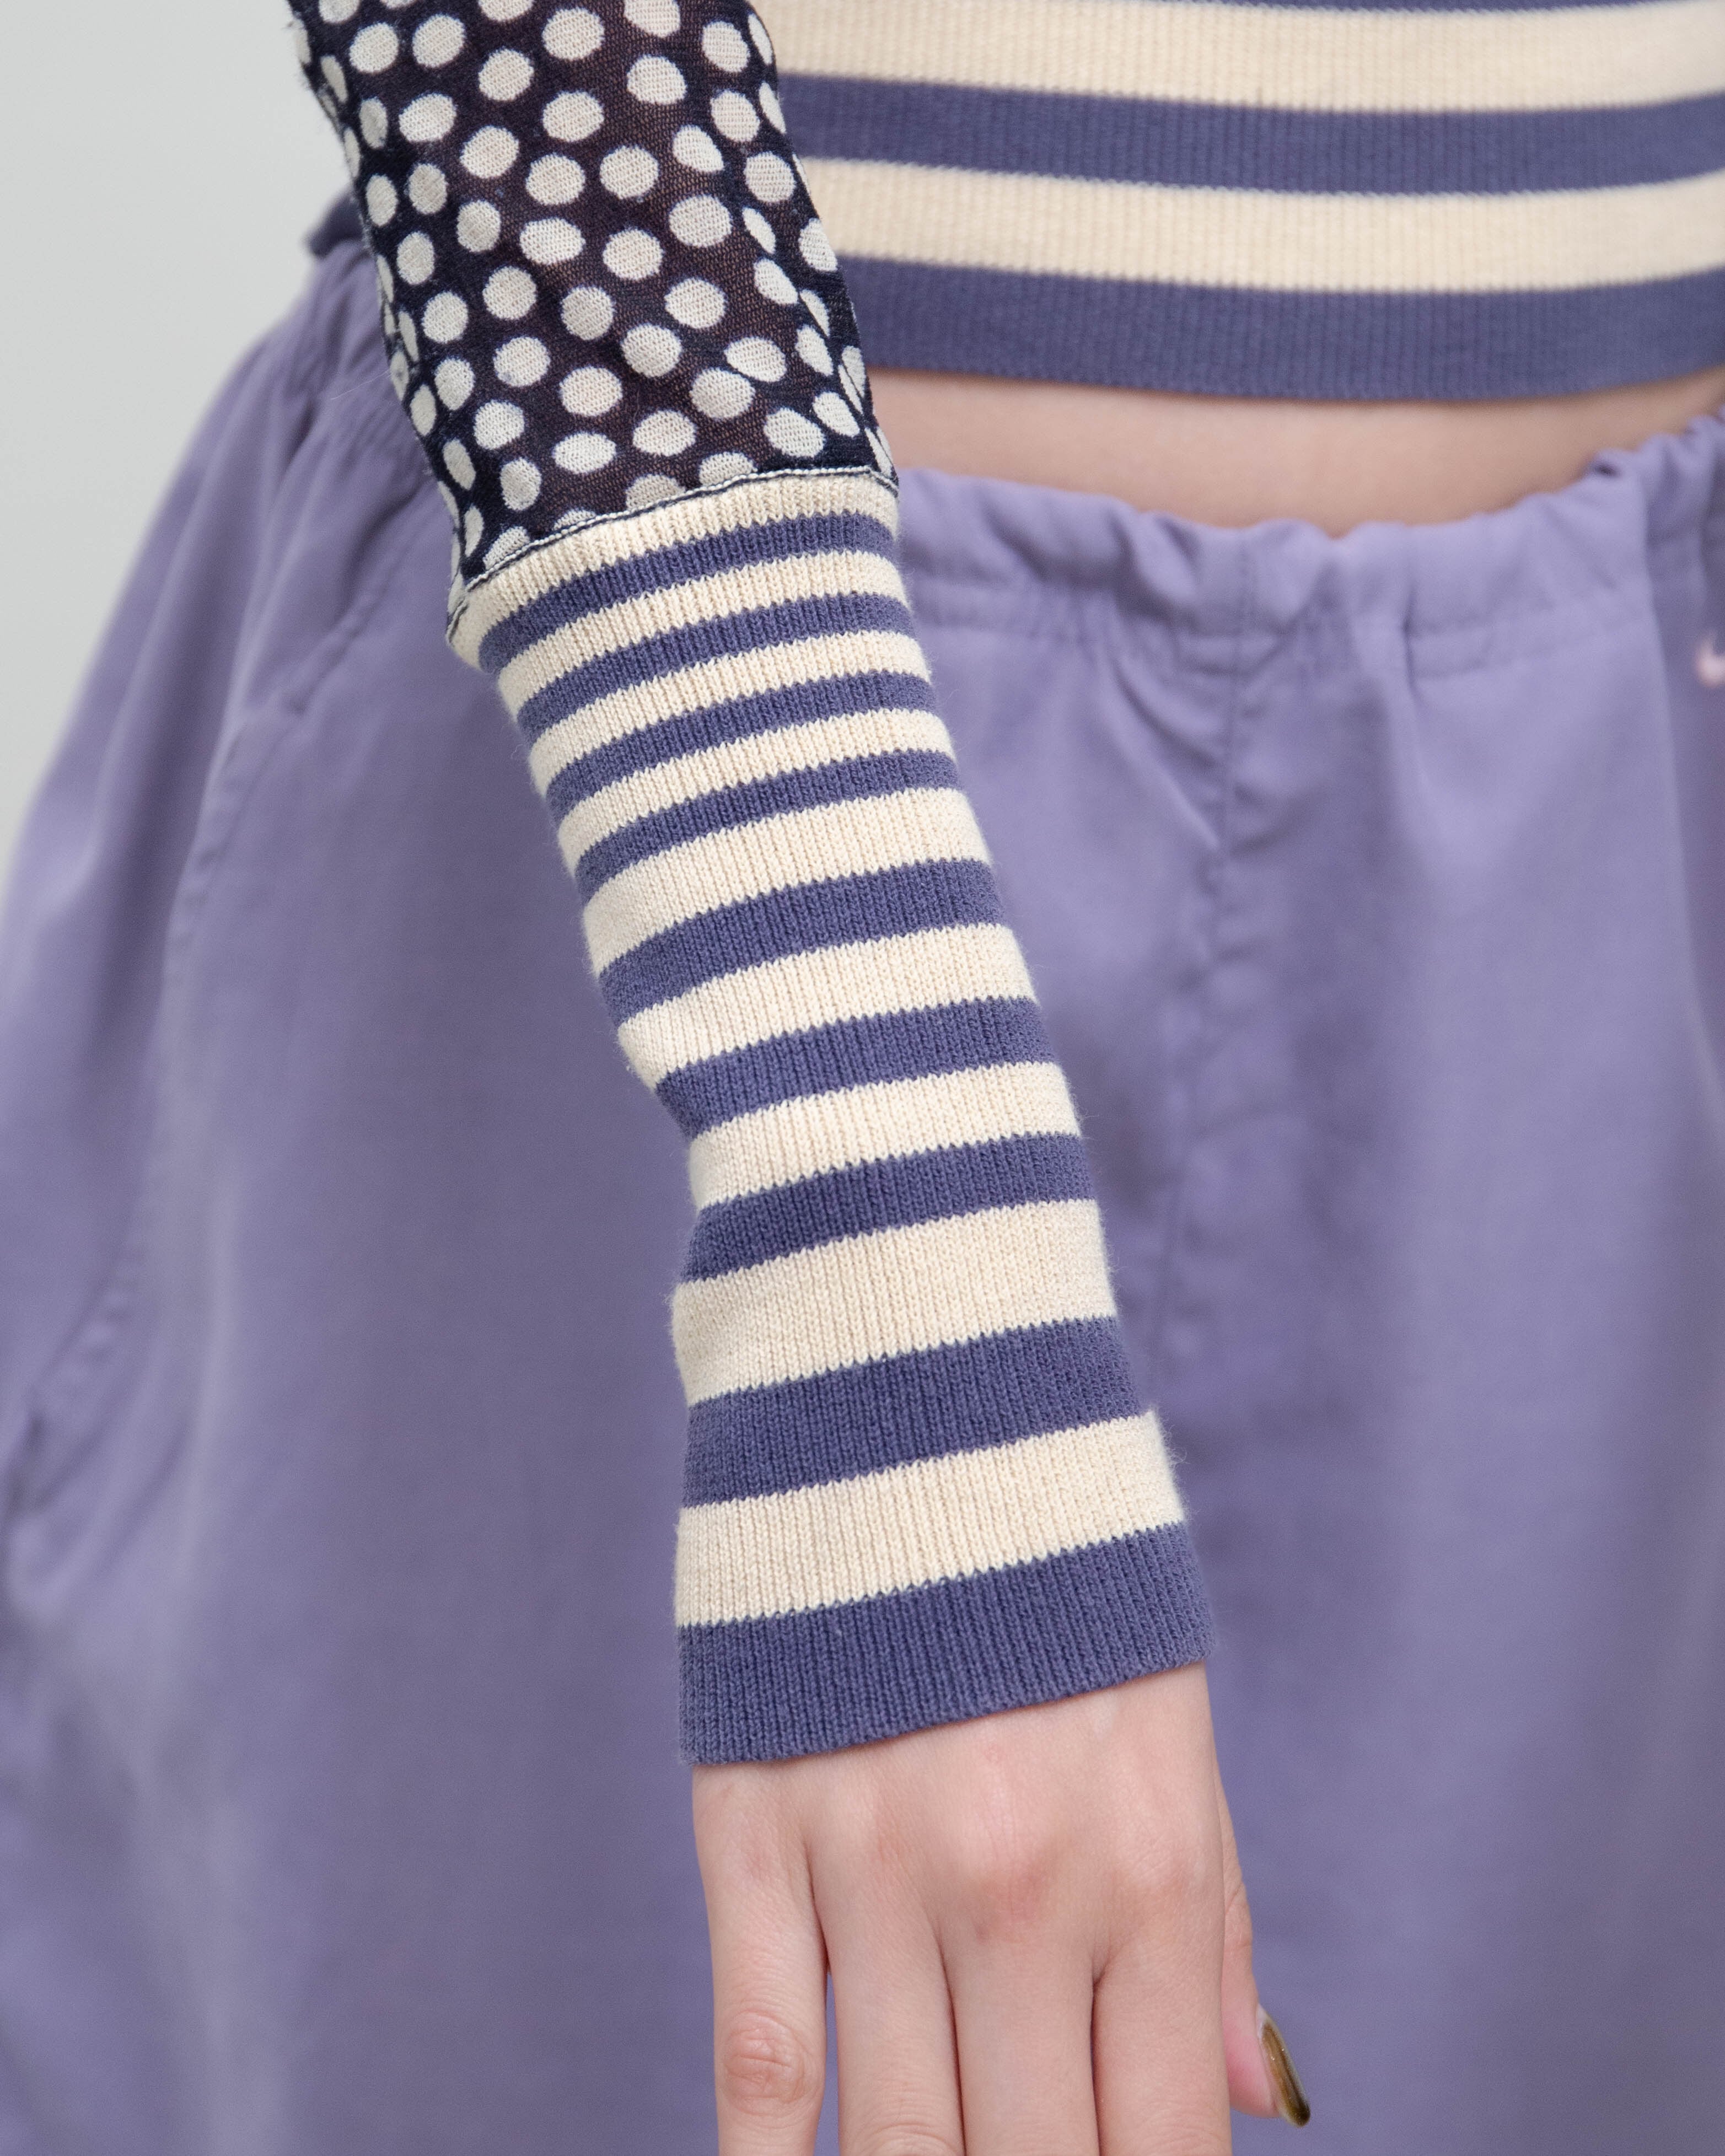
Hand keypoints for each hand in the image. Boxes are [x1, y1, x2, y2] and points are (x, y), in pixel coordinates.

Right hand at [692, 1663, 1307, 2153]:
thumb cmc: (1066, 1608)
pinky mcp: (761, 1838)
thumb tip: (1259, 2101)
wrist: (919, 1425)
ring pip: (897, 2145)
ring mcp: (883, 1867)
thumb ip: (1213, 1938)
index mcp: (1148, 1871)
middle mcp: (1024, 1888)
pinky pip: (760, 2053)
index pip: (1164, 2143)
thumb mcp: (1176, 1749)